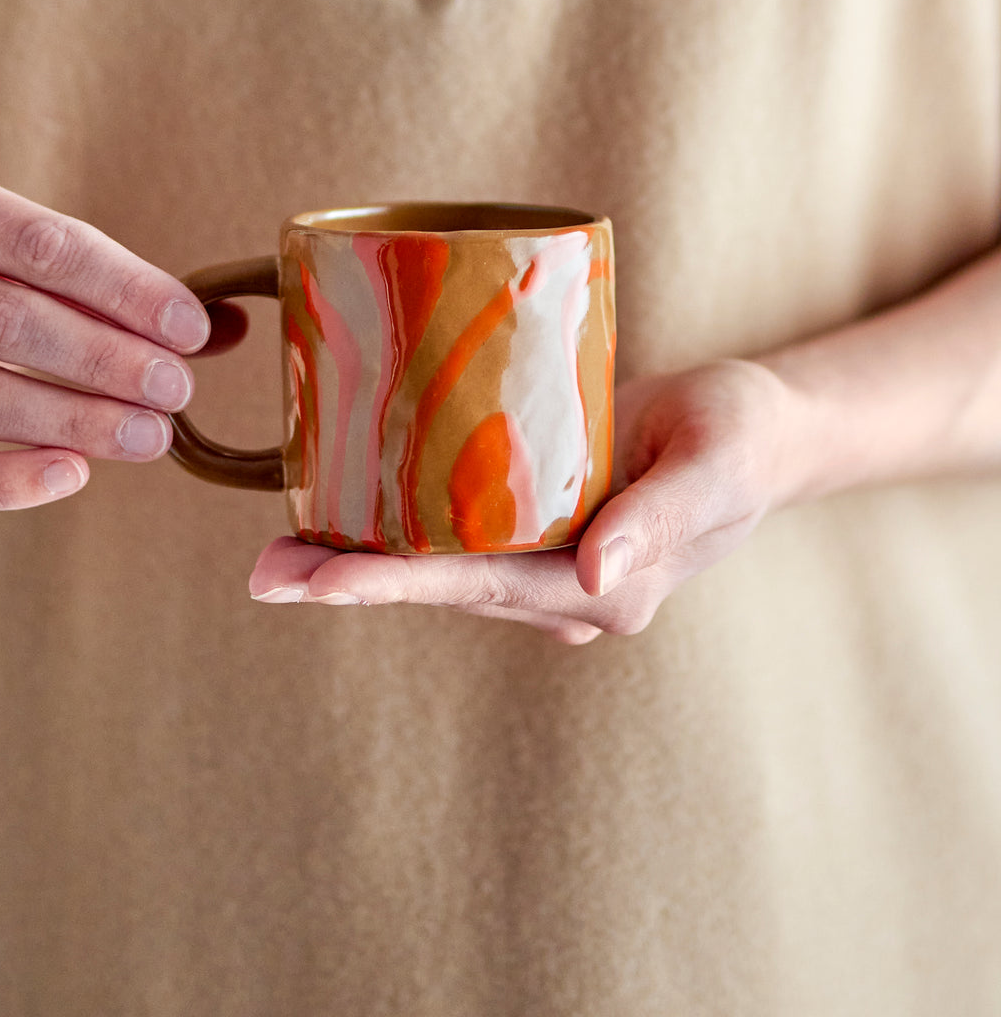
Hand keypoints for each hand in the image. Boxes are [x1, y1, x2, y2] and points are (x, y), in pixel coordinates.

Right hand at [0, 159, 239, 509]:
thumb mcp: (34, 256)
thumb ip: (122, 289)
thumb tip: (232, 325)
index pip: (34, 241)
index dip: (122, 288)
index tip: (191, 329)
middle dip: (101, 357)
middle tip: (177, 389)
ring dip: (71, 420)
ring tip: (151, 437)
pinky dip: (4, 481)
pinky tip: (74, 474)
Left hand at [248, 359, 794, 642]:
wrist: (754, 427)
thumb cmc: (742, 437)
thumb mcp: (716, 464)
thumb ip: (661, 519)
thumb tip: (595, 582)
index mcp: (609, 588)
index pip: (486, 586)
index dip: (401, 583)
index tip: (323, 584)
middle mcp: (564, 589)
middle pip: (443, 585)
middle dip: (351, 582)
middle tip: (262, 575)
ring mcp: (545, 562)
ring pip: (437, 566)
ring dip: (355, 562)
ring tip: (271, 558)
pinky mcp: (532, 525)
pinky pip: (453, 533)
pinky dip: (390, 528)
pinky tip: (332, 518)